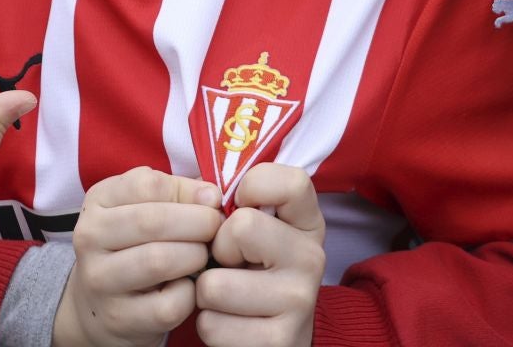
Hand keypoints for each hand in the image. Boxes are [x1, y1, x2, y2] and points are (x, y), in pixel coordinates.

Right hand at [54, 168, 223, 346]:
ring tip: (202, 257)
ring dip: (194, 256)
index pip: (147, 184)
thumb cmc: (134, 246)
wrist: (99, 306)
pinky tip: (187, 287)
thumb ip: (178, 193)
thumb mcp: (145, 208)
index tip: (212, 202)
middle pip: (153, 222)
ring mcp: (100, 280)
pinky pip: (168, 305)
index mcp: (98, 201)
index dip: (189, 191)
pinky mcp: (118, 318)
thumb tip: (212, 195)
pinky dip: (189, 295)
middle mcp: (90, 237)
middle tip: (216, 230)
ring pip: (158, 261)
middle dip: (199, 223)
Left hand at [195, 164, 325, 346]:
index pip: (289, 182)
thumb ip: (236, 200)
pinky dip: (210, 325)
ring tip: (227, 295)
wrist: (273, 337)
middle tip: (229, 263)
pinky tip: (230, 323)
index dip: (252, 187)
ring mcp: (299, 303)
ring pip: (215, 285)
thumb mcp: (256, 229)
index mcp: (308, 223)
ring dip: (206, 292)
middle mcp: (311, 259)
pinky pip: (212, 324)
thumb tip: (202, 191)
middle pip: (241, 227)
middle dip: (217, 248)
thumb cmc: (251, 270)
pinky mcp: (278, 342)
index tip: (241, 206)